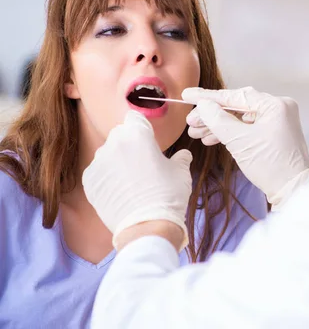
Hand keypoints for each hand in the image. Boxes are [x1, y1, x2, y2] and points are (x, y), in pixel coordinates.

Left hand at [82, 110, 192, 250]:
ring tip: (132, 182)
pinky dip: (108, 178)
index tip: (149, 141)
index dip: (142, 128)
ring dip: (117, 161)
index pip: (134, 118)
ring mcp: (98, 162)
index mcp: (137, 134)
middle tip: (144, 164)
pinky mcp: (89, 180)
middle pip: (120, 135)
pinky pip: (99, 172)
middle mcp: (113, 143)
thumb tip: (183, 155)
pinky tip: (121, 191)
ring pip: (108, 153)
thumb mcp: (181, 172)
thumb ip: (180, 158)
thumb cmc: (168, 195)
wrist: (147, 226)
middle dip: (130, 144)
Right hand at [182, 87, 308, 209]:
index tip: (187, 94)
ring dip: (217, 125)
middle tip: (190, 121)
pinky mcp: (273, 135)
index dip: (208, 96)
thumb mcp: (239, 141)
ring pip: (240, 119)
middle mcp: (278, 108)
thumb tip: (202, 105)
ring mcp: (276, 121)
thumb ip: (217, 119)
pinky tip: (210, 138)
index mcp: (275, 105)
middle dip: (212, 115)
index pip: (235, 96)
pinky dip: (230, 133)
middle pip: (237, 107)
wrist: (292, 190)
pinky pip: (247, 128)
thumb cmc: (270, 165)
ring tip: (195, 132)